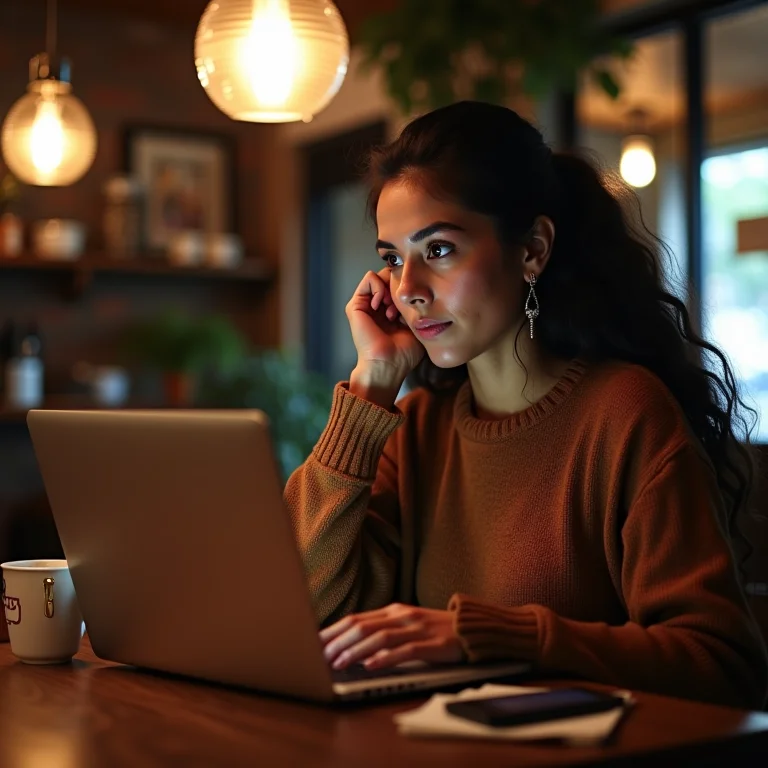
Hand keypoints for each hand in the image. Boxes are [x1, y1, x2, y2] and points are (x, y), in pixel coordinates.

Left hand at [320, 603, 464, 670]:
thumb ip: (383, 630)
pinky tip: (371, 666)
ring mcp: (417, 628)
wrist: (474, 628)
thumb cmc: (437, 630)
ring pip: (379, 637)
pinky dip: (385, 658)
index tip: (315, 643)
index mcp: (394, 610)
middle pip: (363, 625)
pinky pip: (405, 650)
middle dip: (339, 641)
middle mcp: (402, 616)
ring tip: (339, 663)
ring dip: (356, 651)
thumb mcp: (407, 624)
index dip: (334, 631)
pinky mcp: (432, 644)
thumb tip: (352, 645)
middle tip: (320, 656)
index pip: (356, 619)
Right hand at [346, 269, 424, 391]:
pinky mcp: (356, 305)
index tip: (410, 307)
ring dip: (389, 287)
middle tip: (399, 306)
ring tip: (391, 308)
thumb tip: (416, 291)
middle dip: (398, 286)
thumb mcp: (416, 324)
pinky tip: (382, 304)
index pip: (399, 285)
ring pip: (379, 275)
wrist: (389, 364)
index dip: (407, 288)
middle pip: (389, 277)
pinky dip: (379, 286)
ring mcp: (365, 305)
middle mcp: (376, 307)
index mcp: (389, 312)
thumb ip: (416, 307)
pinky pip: (369, 278)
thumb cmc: (404, 353)